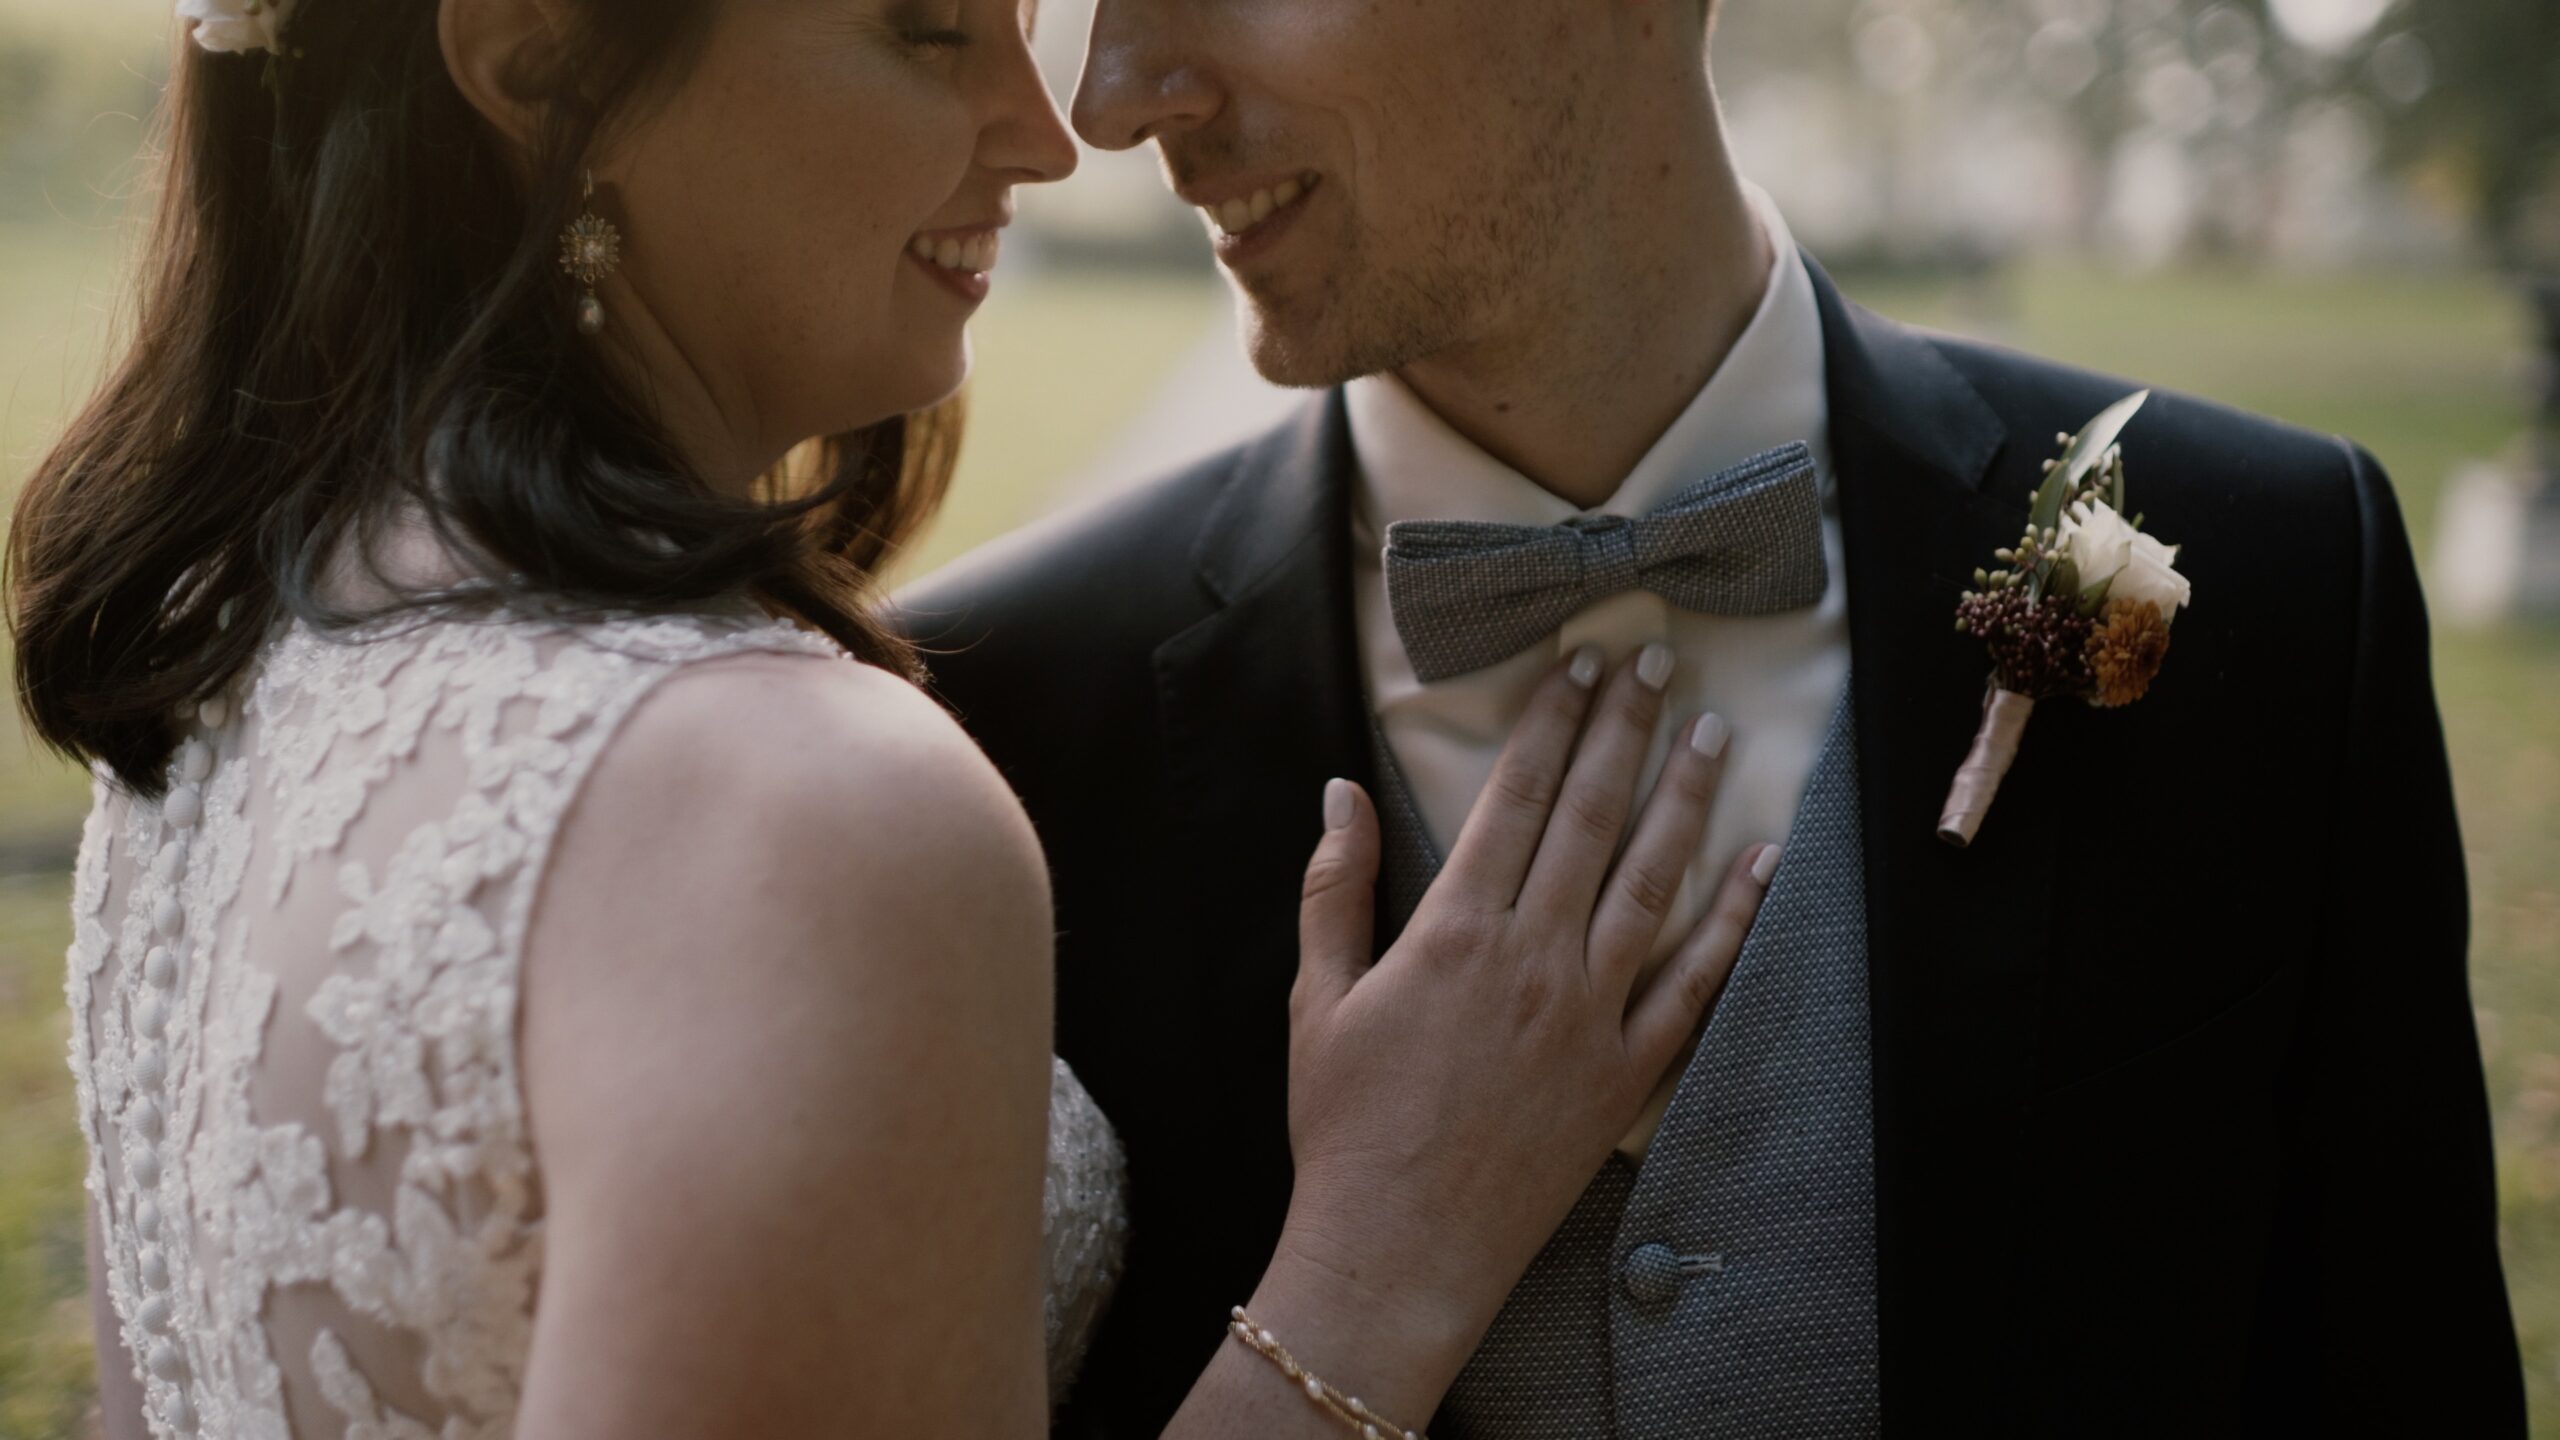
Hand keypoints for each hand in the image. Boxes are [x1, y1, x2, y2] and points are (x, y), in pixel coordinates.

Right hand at [1271, 646, 1776, 1397]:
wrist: (1395, 1248)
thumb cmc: (1344, 1125)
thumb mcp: (1316, 998)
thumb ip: (1333, 888)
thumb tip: (1338, 791)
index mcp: (1452, 932)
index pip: (1515, 798)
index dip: (1551, 721)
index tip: (1579, 662)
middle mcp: (1531, 959)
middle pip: (1590, 818)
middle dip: (1624, 730)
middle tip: (1655, 661)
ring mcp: (1588, 1016)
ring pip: (1651, 881)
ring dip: (1686, 799)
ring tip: (1714, 732)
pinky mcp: (1625, 1075)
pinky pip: (1694, 984)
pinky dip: (1733, 921)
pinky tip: (1761, 864)